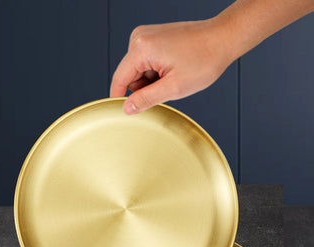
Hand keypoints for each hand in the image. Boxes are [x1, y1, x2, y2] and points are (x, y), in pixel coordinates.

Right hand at [110, 19, 232, 114]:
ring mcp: (146, 36)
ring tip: (174, 76)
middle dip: (145, 88)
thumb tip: (127, 108)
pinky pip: (146, 63)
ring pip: (138, 71)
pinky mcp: (153, 38)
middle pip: (129, 76)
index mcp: (141, 48)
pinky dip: (157, 71)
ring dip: (153, 80)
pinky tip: (173, 69)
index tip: (124, 113)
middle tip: (167, 87)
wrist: (223, 39)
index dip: (119, 99)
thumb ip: (146, 99)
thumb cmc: (204, 59)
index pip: (119, 80)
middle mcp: (140, 38)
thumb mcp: (174, 88)